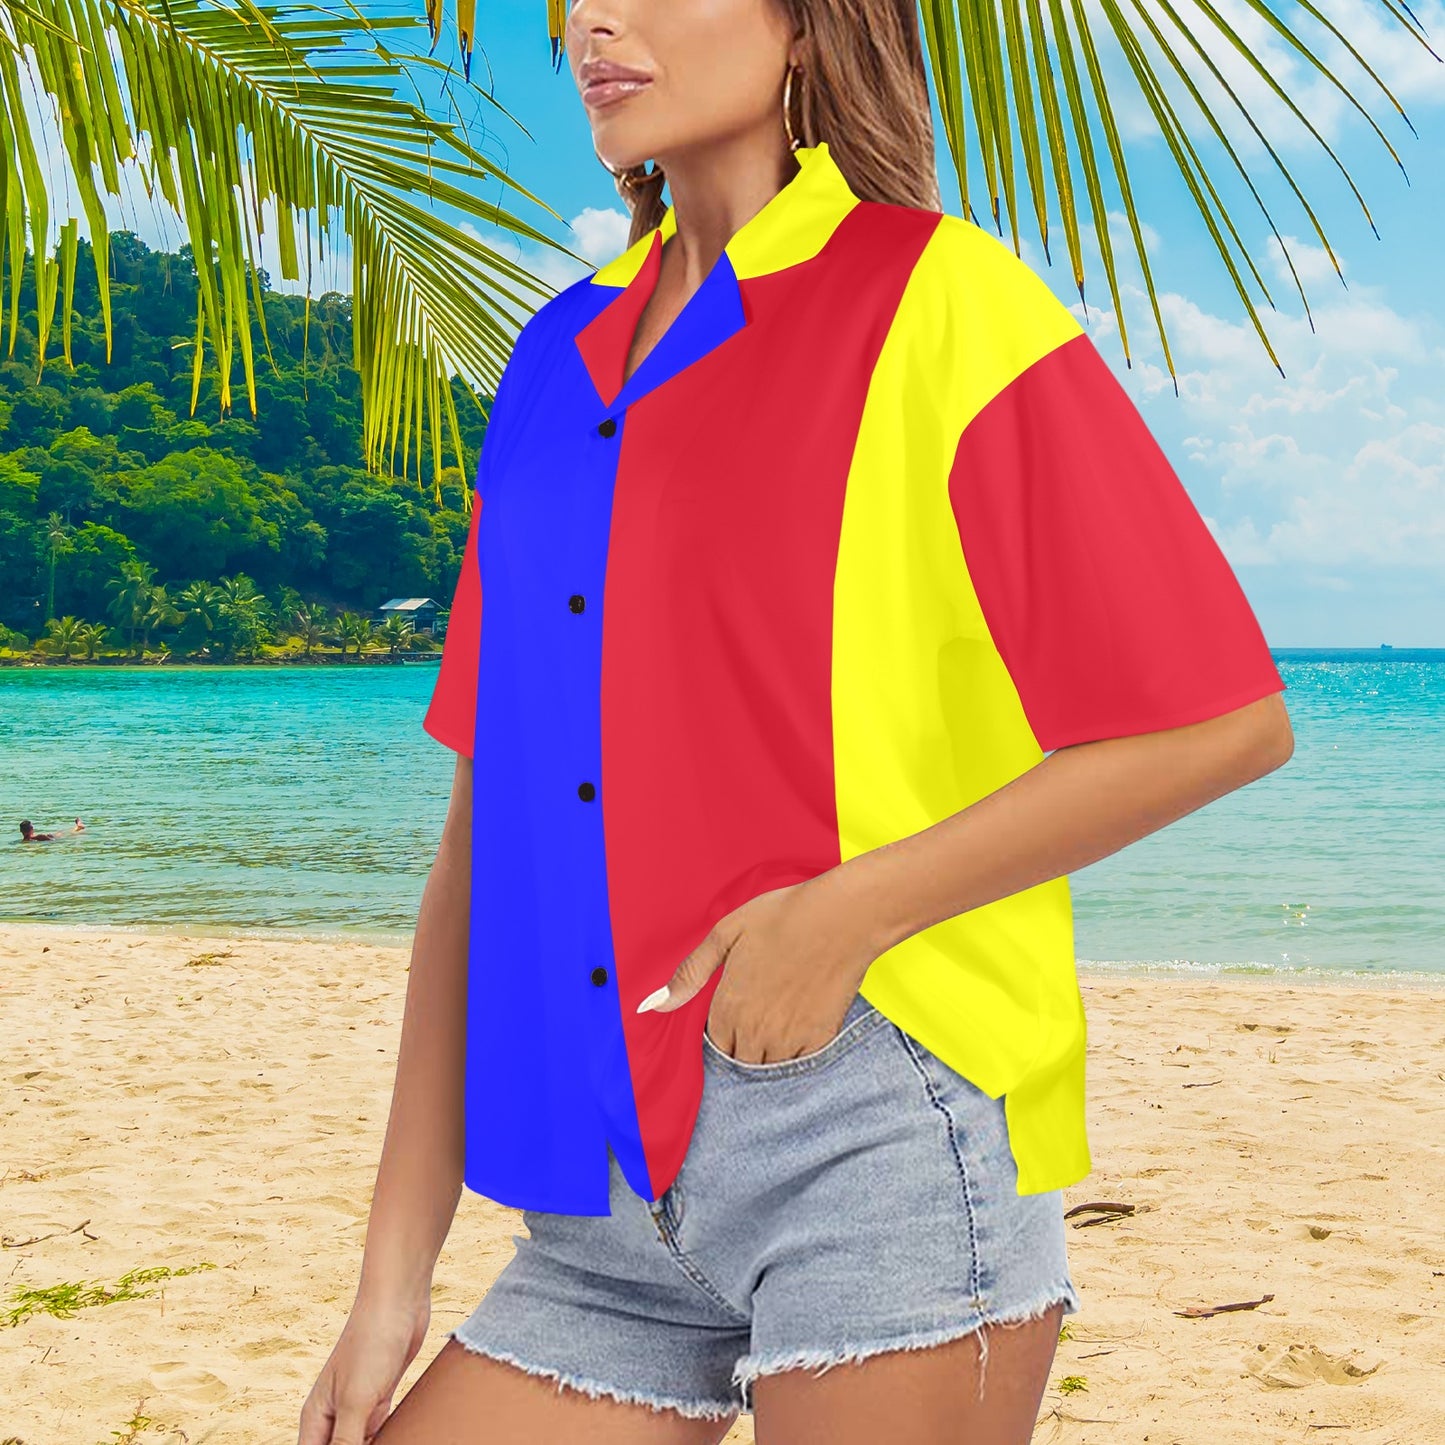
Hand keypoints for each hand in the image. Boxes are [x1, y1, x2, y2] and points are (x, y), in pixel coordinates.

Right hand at [297, 1288, 429, 1444]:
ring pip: (360, 1444)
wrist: (399, 1300)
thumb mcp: (357, 1400)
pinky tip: (402, 1438)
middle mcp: (333, 1414)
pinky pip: (379, 1431)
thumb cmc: (371, 1341)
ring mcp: (357, 1404)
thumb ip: (345, 1442)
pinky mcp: (380, 1395)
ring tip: (394, 1442)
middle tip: (378, 1444)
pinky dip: (388, 1439)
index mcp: (315, 1418)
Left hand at [636, 873, 877, 1063]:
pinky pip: (798, 1066)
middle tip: (759, 1010)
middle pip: (739, 1060)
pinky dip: (795, 1053)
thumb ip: (690, 973)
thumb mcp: (726, 934)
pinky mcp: (819, 1040)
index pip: (714, 1044)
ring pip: (767, 1068)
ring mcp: (789, 1040)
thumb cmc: (783, 917)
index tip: (736, 1009)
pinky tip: (799, 1022)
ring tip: (779, 1016)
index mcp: (728, 1007)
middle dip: (742, 1044)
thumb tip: (654, 1005)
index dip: (723, 1029)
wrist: (842, 917)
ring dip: (767, 1052)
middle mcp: (755, 1031)